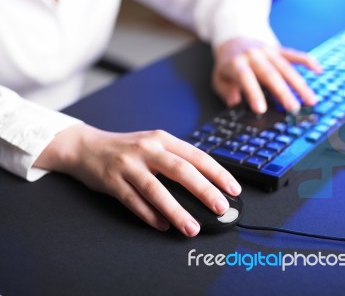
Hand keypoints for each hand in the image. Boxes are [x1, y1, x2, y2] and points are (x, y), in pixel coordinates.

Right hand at [34, 124, 241, 236]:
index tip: (233, 189)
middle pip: (181, 171)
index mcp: (162, 139)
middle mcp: (147, 150)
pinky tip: (162, 226)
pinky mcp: (112, 181)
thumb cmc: (127, 148)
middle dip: (204, 191)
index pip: (196, 156)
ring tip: (192, 228)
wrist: (87, 146)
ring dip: (177, 211)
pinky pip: (134, 201)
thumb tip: (205, 183)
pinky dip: (149, 215)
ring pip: (157, 190)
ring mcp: (128, 165)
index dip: (217, 173)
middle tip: (220, 208)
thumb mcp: (154, 144)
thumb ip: (176, 158)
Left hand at [213, 37, 322, 113]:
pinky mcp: (278, 49)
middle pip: (270, 74)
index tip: (261, 110)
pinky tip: (319, 70)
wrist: (233, 40)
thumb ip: (226, 91)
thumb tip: (235, 102)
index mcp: (236, 64)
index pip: (246, 78)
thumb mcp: (218, 79)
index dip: (253, 93)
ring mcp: (268, 52)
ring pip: (286, 68)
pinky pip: (294, 54)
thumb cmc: (227, 66)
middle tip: (294, 109)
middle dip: (283, 92)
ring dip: (300, 84)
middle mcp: (254, 56)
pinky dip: (307, 61)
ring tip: (311, 100)